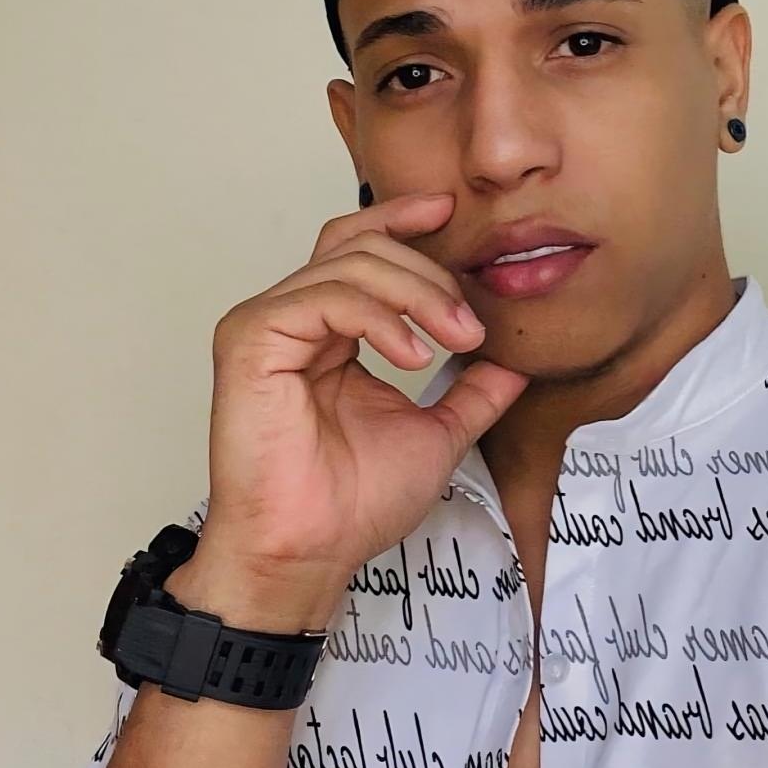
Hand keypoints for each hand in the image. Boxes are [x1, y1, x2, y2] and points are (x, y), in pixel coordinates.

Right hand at [183, 191, 526, 629]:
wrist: (312, 552)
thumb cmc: (354, 504)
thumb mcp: (438, 433)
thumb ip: (473, 392)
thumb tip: (517, 363)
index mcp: (327, 333)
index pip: (359, 248)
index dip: (402, 220)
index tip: (452, 214)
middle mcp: (293, 320)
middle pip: (363, 246)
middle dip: (431, 275)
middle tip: (473, 325)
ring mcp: (267, 325)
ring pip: (350, 262)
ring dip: (418, 293)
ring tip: (456, 340)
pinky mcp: (250, 340)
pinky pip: (324, 296)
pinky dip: (379, 316)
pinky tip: (413, 355)